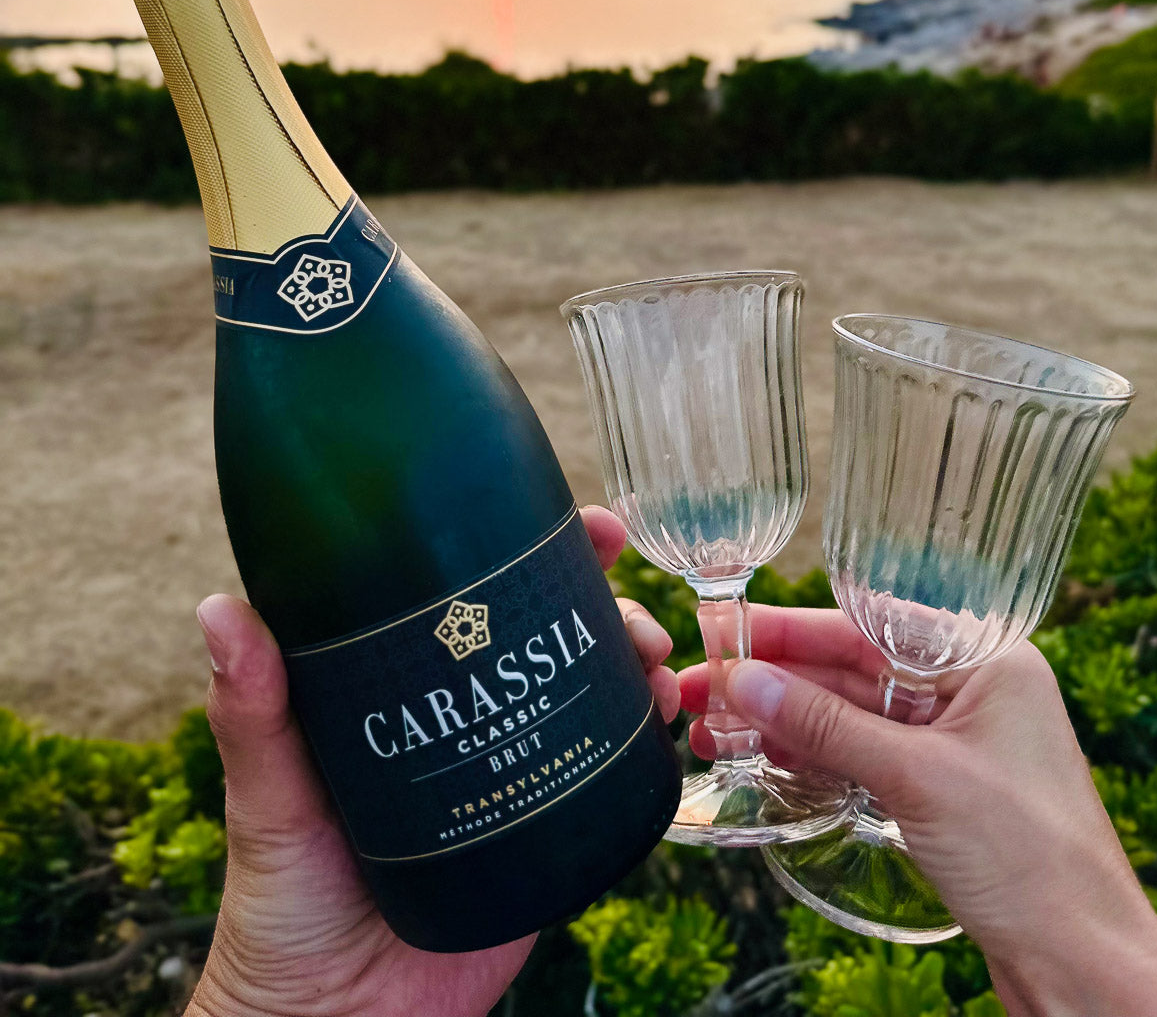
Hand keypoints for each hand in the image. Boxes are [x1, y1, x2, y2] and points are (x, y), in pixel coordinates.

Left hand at [188, 506, 675, 1016]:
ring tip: (657, 665)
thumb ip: (253, 715)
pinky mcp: (544, 828)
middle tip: (634, 611)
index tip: (587, 524)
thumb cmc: (282, 907)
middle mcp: (463, 711)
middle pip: (547, 628)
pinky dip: (644, 733)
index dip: (534, 546)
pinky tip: (663, 717)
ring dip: (635, 658)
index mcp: (404, 684)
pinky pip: (607, 768)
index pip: (473, 591)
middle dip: (605, 600)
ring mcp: (509, 764)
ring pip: (589, 687)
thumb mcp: (269, 799)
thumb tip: (219, 611)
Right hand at [679, 607, 1156, 1016]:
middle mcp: (973, 691)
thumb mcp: (917, 777)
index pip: (869, 626)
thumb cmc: (1028, 860)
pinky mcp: (944, 790)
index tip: (727, 631)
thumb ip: (827, 726)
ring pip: (853, 715)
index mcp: (987, 660)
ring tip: (713, 729)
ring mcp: (957, 742)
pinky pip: (866, 755)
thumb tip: (746, 683)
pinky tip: (762, 758)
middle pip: (854, 669)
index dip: (791, 630)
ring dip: (785, 722)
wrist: (1083, 966)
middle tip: (702, 688)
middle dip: (776, 681)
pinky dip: (815, 756)